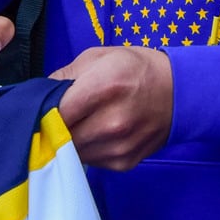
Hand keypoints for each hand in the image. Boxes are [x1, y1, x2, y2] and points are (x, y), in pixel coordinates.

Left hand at [50, 46, 172, 169]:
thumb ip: (65, 74)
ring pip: (73, 152)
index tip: (42, 107)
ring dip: (69, 140)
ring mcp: (119, 146)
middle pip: (61, 136)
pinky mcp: (124, 163)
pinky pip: (91, 161)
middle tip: (58, 114)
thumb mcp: (99, 56)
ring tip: (80, 122)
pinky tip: (97, 132)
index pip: (55, 112)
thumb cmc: (135, 68)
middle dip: (54, 126)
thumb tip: (39, 93)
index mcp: (103, 87)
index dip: (43, 110)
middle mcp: (111, 121)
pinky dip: (87, 149)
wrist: (179, 91)